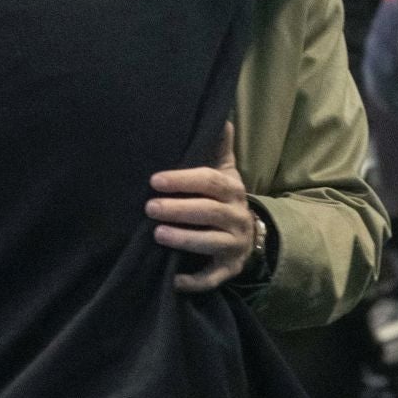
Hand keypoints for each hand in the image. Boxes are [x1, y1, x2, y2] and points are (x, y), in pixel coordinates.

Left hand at [149, 122, 255, 291]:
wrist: (248, 235)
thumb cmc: (225, 199)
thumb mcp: (225, 173)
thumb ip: (219, 147)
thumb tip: (221, 116)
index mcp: (232, 190)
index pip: (210, 181)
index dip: (183, 180)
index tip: (155, 180)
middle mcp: (237, 216)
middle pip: (209, 211)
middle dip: (179, 209)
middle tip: (149, 207)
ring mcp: (234, 244)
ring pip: (211, 243)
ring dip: (184, 239)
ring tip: (157, 234)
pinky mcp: (228, 269)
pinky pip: (213, 277)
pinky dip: (194, 281)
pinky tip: (173, 280)